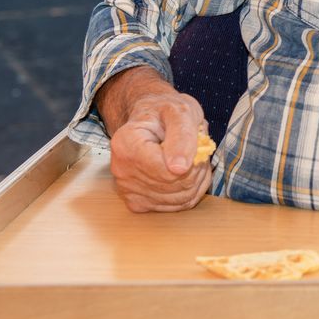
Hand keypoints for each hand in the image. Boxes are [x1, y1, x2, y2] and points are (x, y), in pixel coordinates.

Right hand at [100, 70, 211, 212]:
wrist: (152, 119)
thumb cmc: (166, 112)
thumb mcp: (180, 112)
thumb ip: (182, 136)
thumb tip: (180, 168)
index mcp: (126, 143)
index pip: (166, 171)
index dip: (191, 161)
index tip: (196, 144)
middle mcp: (121, 169)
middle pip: (173, 186)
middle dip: (196, 169)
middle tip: (198, 150)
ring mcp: (127, 189)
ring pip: (178, 200)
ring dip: (196, 180)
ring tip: (193, 159)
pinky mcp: (137, 202)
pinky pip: (174, 206)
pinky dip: (190, 191)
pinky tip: (188, 173)